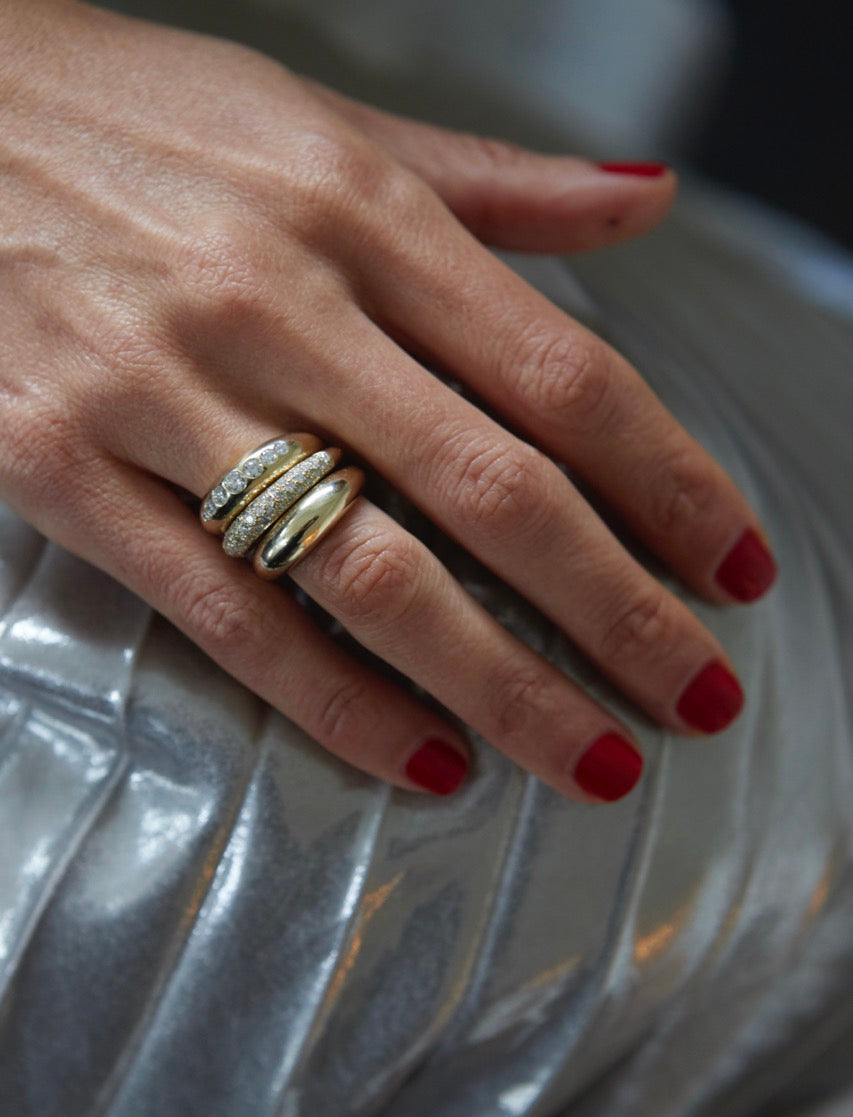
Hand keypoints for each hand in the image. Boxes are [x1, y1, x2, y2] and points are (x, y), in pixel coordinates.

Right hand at [0, 0, 775, 800]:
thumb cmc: (129, 118)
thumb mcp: (316, 122)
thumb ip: (489, 183)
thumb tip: (643, 204)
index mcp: (359, 211)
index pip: (562, 372)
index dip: (670, 482)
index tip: (735, 566)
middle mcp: (278, 304)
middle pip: (494, 490)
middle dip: (620, 613)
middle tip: (701, 701)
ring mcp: (163, 395)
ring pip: (371, 572)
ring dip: (504, 685)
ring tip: (595, 762)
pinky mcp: (62, 470)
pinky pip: (225, 614)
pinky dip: (334, 700)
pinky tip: (425, 760)